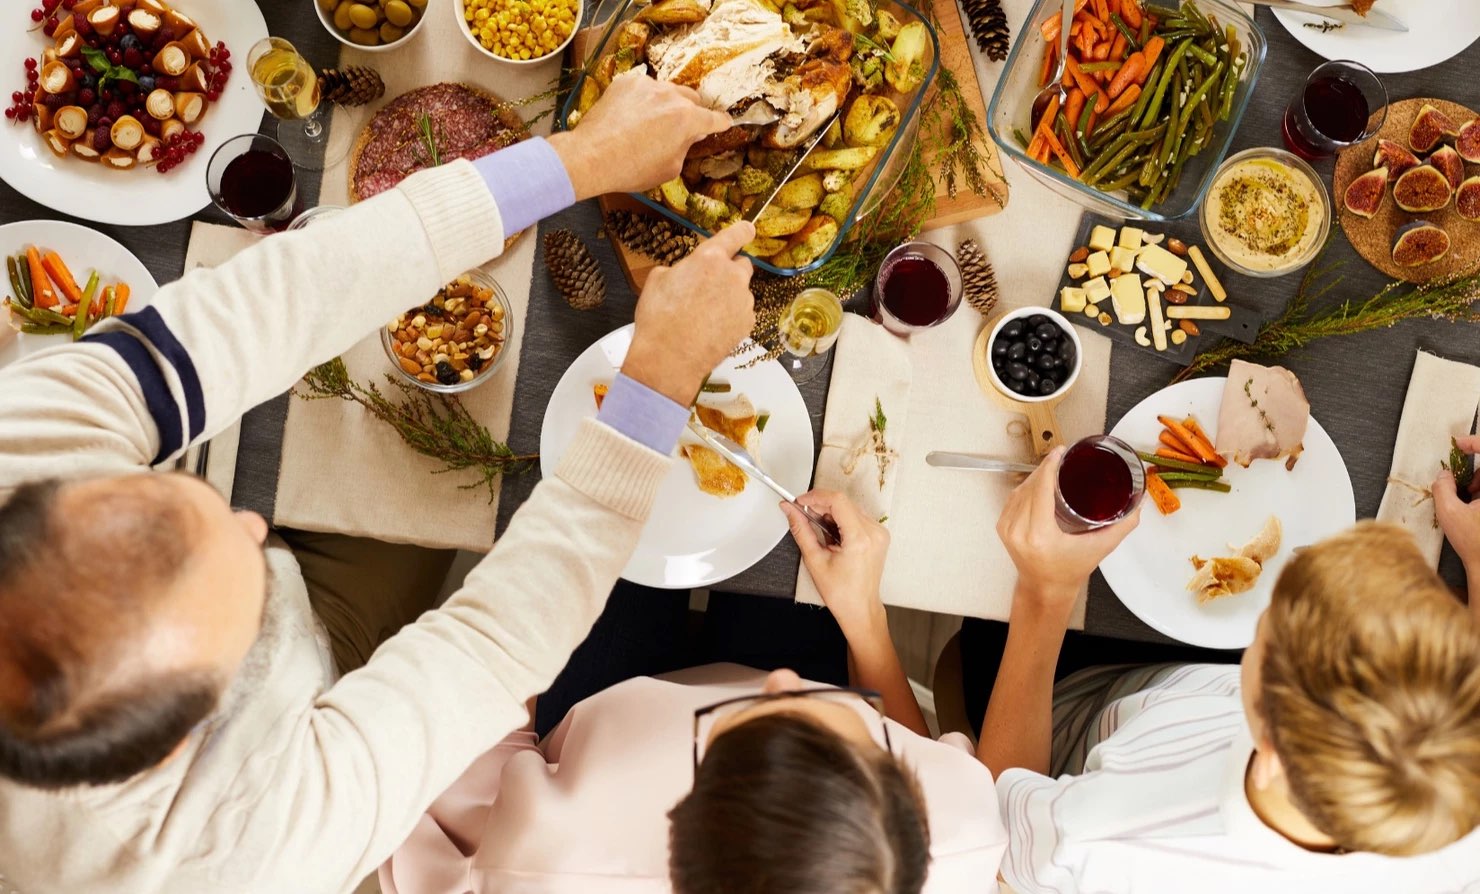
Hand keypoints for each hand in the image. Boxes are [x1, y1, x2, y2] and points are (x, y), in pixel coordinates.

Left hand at [548, 73, 730, 199]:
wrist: (591, 156)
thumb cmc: (631, 169)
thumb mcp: (669, 169)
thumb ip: (685, 148)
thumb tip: (688, 137)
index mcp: (687, 119)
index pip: (714, 118)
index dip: (721, 123)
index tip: (723, 123)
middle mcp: (671, 96)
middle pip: (692, 99)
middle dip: (691, 112)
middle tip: (679, 129)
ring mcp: (647, 85)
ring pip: (667, 91)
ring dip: (666, 104)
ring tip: (651, 123)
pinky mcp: (626, 82)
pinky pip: (643, 88)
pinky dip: (643, 99)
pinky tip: (631, 116)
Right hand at [622, 222, 755, 403]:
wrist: (669, 358)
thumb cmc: (659, 318)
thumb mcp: (657, 280)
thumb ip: (680, 268)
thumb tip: (686, 272)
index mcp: (710, 258)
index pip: (736, 234)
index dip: (742, 231)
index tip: (747, 229)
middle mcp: (733, 276)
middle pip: (741, 264)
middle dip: (729, 271)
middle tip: (708, 285)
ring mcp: (743, 301)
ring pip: (741, 291)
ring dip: (729, 296)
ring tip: (704, 314)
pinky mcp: (748, 323)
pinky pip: (742, 313)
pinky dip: (731, 317)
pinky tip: (711, 327)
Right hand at [783, 490, 888, 638]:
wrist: (860, 609)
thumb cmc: (841, 592)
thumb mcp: (815, 560)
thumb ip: (801, 530)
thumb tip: (789, 510)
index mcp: (860, 539)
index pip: (837, 501)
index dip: (815, 497)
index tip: (799, 502)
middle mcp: (874, 532)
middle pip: (843, 502)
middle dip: (820, 506)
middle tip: (804, 517)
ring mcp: (879, 533)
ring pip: (849, 508)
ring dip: (830, 514)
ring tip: (820, 535)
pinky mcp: (879, 535)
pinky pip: (856, 517)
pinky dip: (841, 521)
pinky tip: (833, 537)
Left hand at [997, 446, 1140, 619]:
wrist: (1046, 589)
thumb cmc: (1071, 570)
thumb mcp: (1100, 547)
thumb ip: (1123, 525)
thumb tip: (1139, 502)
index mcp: (1040, 535)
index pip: (1041, 489)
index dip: (1049, 466)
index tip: (1060, 452)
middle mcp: (1019, 530)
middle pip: (1030, 486)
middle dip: (1045, 468)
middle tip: (1062, 457)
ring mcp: (1007, 529)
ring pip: (1020, 490)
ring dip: (1035, 476)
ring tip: (1053, 468)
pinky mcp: (1002, 527)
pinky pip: (1013, 499)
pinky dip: (1026, 487)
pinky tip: (1038, 482)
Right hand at [1433, 435, 1479, 569]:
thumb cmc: (1475, 544)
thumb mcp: (1449, 513)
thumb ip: (1442, 488)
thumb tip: (1443, 475)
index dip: (1475, 442)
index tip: (1460, 443)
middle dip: (1475, 472)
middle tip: (1460, 483)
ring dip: (1479, 483)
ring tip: (1467, 501)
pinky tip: (1474, 509)